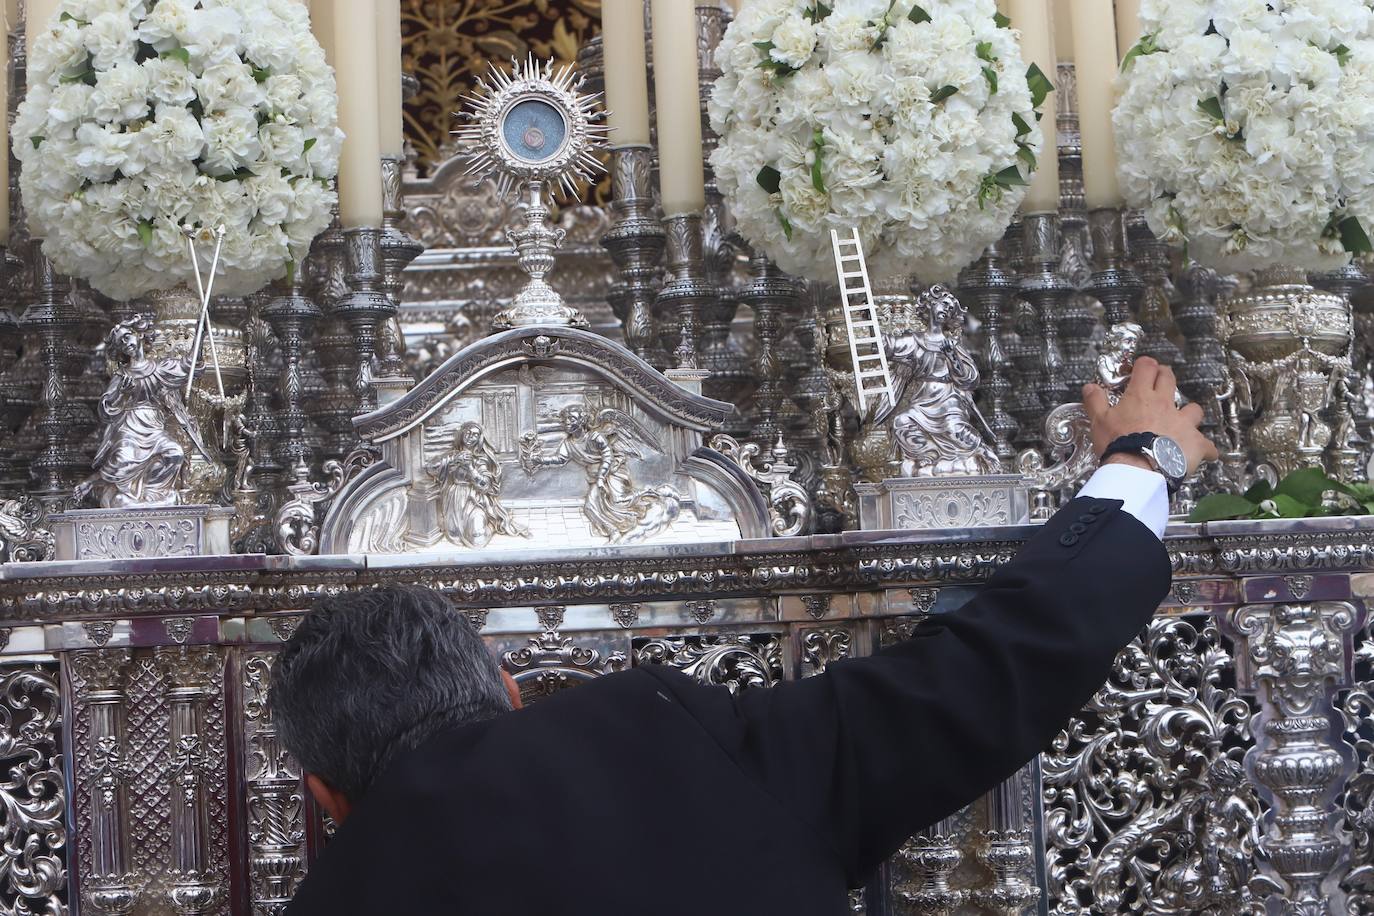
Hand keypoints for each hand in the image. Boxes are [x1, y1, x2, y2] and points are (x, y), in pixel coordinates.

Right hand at [1082, 357, 1218, 475]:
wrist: (1138, 469)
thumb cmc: (1117, 443)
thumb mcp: (1098, 421)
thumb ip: (1095, 402)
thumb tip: (1089, 387)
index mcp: (1141, 396)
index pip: (1146, 368)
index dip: (1145, 365)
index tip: (1142, 368)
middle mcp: (1165, 404)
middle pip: (1170, 379)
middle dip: (1165, 376)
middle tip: (1160, 382)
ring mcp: (1184, 423)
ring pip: (1194, 409)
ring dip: (1190, 413)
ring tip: (1183, 422)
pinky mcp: (1196, 444)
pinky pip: (1207, 445)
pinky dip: (1205, 449)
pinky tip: (1202, 454)